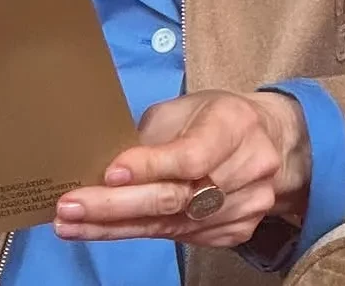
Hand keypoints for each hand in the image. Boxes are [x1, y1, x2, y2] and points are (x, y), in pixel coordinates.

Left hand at [55, 90, 310, 249]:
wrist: (275, 145)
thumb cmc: (216, 117)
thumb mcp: (186, 107)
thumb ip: (152, 134)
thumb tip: (106, 161)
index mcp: (234, 127)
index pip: (190, 155)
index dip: (150, 166)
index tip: (109, 173)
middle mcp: (246, 172)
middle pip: (177, 198)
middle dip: (116, 206)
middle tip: (70, 208)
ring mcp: (243, 210)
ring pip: (172, 224)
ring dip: (116, 226)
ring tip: (71, 224)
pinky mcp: (233, 234)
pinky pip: (179, 237)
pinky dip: (137, 233)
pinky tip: (101, 230)